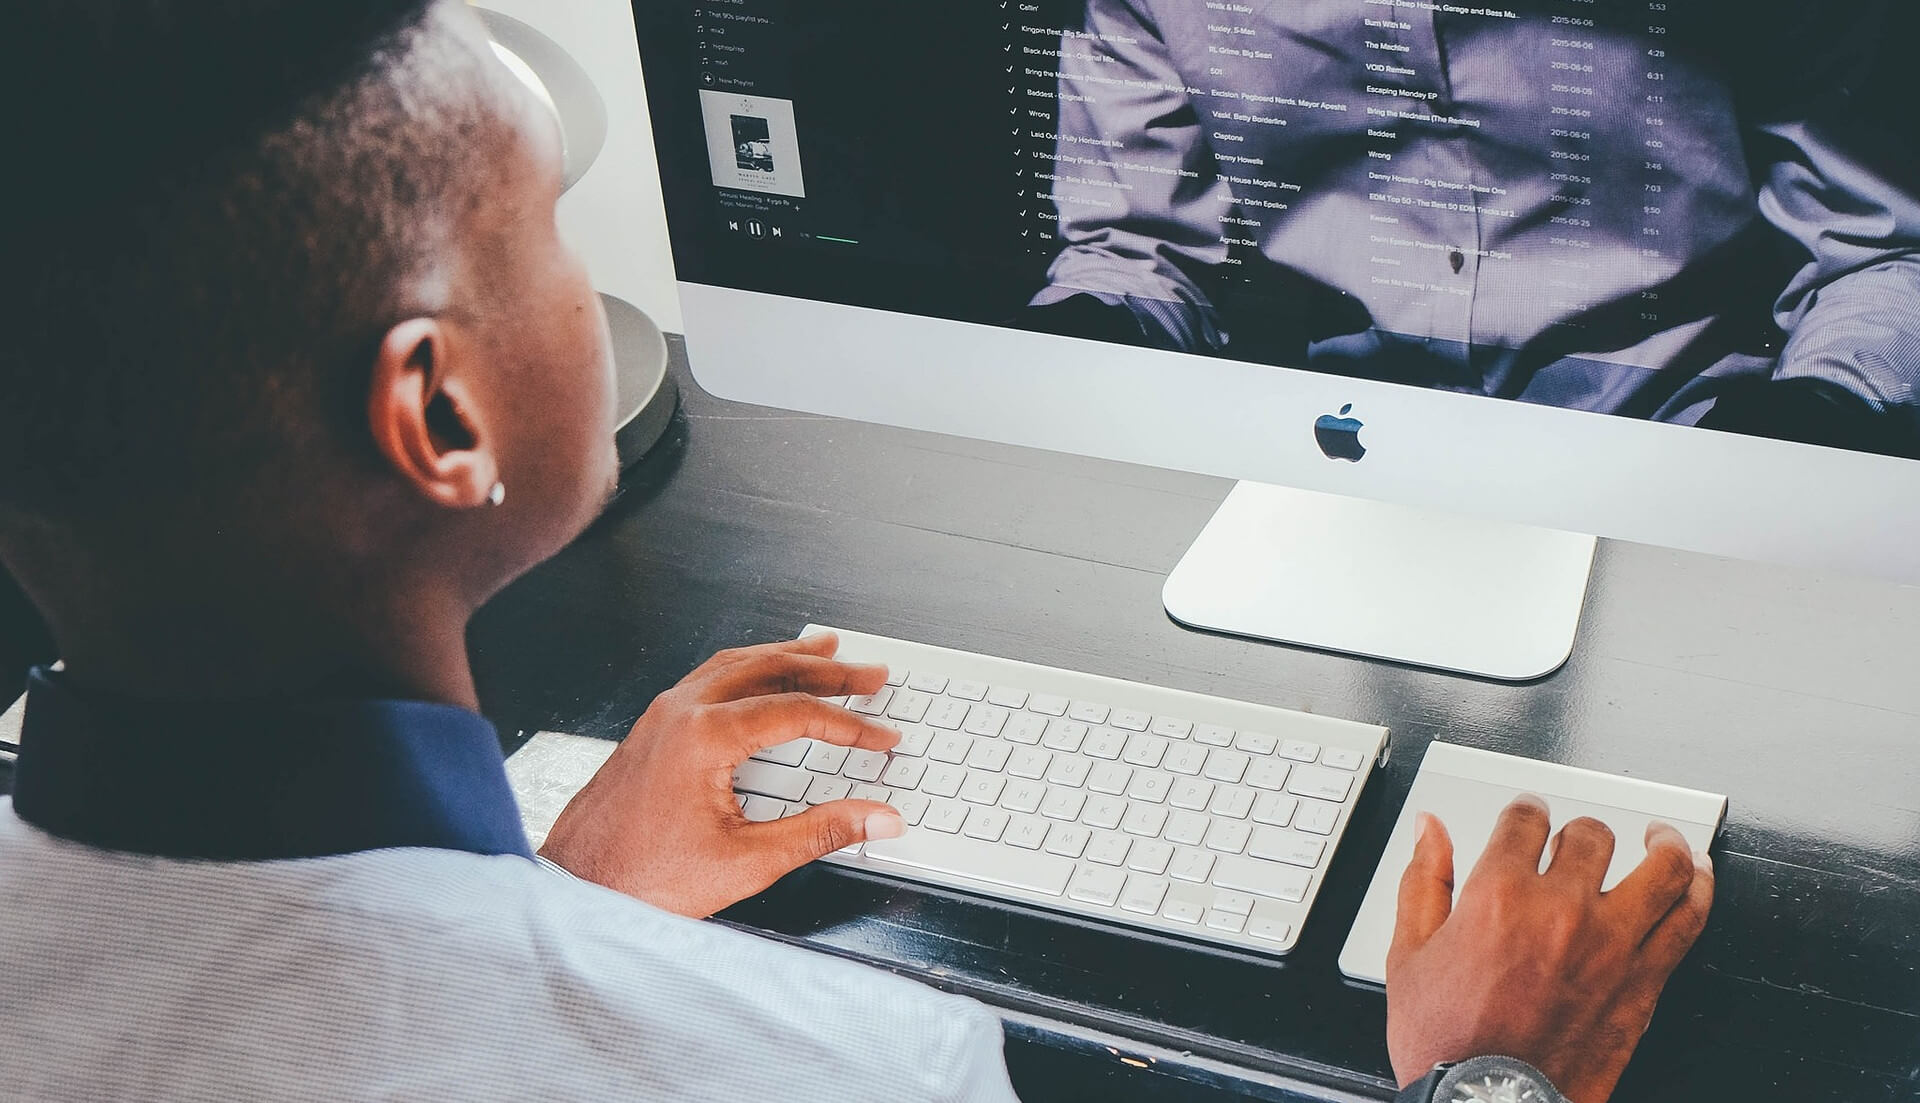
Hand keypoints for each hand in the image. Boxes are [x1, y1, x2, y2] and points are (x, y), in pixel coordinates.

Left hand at [537, 633, 905, 917]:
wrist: (576, 889)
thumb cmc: (644, 878)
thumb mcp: (748, 862)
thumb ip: (822, 832)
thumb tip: (878, 819)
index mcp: (704, 736)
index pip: (796, 712)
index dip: (849, 724)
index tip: (882, 737)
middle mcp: (681, 711)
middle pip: (770, 670)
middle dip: (828, 670)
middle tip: (871, 672)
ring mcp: (662, 714)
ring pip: (736, 664)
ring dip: (786, 657)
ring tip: (825, 650)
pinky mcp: (652, 727)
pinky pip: (709, 677)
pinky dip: (748, 668)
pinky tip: (760, 675)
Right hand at [1386, 796, 1714, 1102]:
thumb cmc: (1449, 1043)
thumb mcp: (1409, 956)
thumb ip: (1422, 882)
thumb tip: (1429, 831)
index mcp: (1498, 895)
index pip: (1525, 820)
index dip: (1527, 809)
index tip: (1529, 815)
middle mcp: (1562, 910)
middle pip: (1592, 835)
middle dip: (1581, 831)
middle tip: (1578, 841)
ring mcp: (1611, 944)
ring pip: (1662, 867)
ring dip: (1665, 844)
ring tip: (1663, 838)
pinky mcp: (1644, 981)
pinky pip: (1688, 919)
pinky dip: (1699, 889)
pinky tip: (1696, 879)